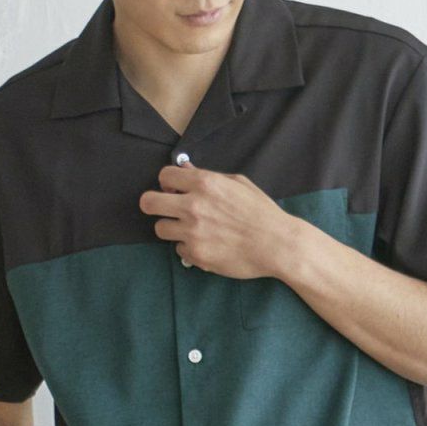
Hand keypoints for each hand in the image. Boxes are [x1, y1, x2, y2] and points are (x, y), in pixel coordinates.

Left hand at [140, 158, 293, 280]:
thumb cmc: (261, 212)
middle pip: (148, 203)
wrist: (277, 244)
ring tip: (190, 230)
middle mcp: (193, 206)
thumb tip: (186, 170)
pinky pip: (178, 249)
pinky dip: (188, 248)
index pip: (164, 176)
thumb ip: (208, 176)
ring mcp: (192, 233)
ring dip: (172, 228)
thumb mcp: (237, 183)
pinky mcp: (196, 255)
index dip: (167, 183)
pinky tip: (206, 245)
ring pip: (160, 229)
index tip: (174, 190)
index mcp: (204, 183)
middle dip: (154, 204)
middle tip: (166, 210)